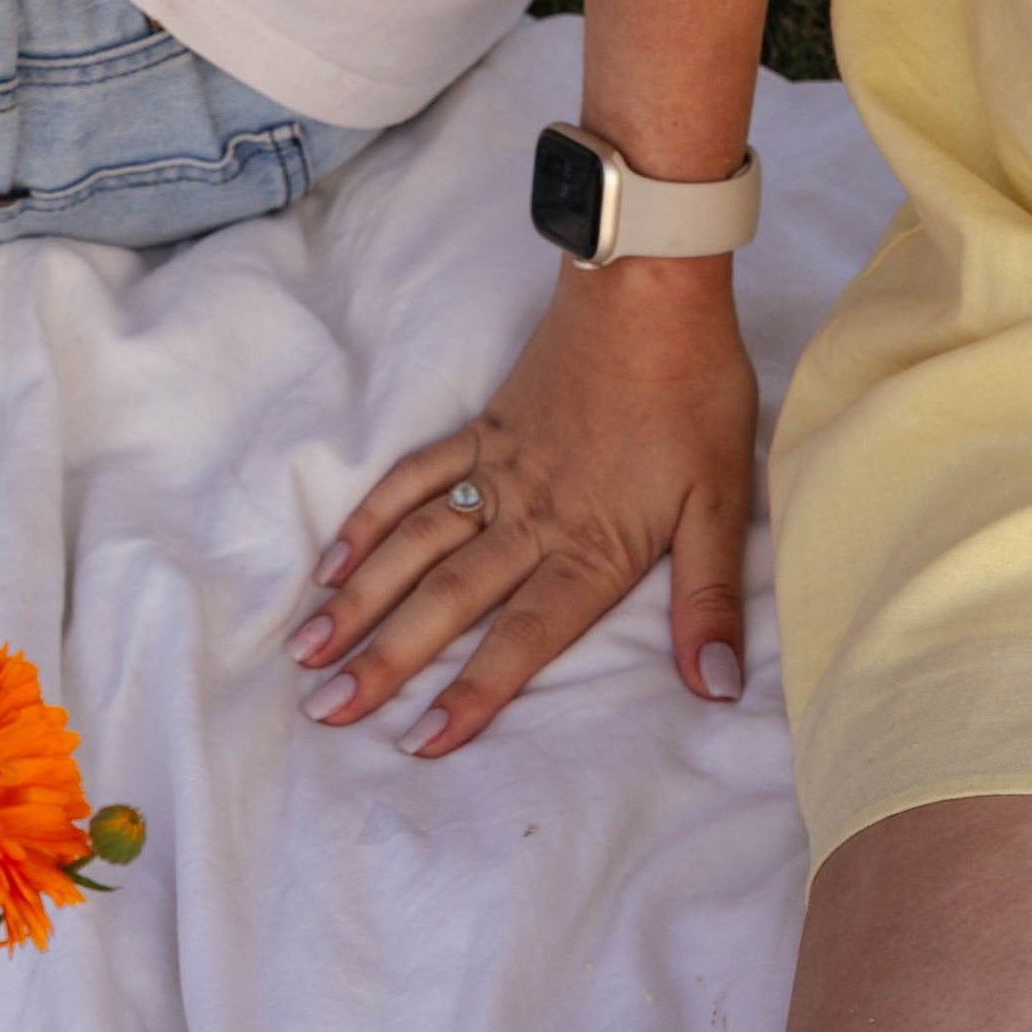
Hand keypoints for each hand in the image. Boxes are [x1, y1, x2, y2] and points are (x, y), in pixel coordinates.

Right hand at [288, 258, 756, 753]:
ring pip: (415, 544)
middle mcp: (530, 516)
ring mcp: (496, 469)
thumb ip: (708, 600)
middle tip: (324, 709)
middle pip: (448, 599)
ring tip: (310, 648)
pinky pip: (413, 478)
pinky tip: (336, 560)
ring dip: (360, 599)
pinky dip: (371, 520)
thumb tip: (717, 689)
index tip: (419, 742)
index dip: (474, 692)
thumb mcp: (722, 501)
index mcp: (589, 546)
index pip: (524, 637)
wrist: (648, 289)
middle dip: (385, 660)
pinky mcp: (481, 428)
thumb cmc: (693, 393)